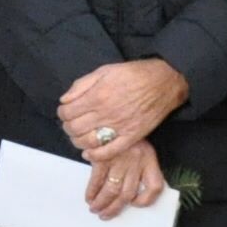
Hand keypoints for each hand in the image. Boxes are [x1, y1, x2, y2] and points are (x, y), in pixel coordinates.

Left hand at [59, 58, 189, 158]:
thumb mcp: (105, 70)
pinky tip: (89, 153)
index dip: (62, 113)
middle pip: (74, 128)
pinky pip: (109, 152)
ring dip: (78, 141)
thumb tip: (65, 99)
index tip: (65, 112)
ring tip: (79, 136)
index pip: (68, 112)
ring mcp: (119, 127)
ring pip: (87, 142)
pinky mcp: (131, 137)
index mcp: (98, 95)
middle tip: (71, 124)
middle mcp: (106, 113)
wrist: (164, 81)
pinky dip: (95, 155)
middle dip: (68, 127)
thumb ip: (82, 84)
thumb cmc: (134, 74)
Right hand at [84, 138, 165, 218]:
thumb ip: (141, 164)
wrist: (114, 110)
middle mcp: (136, 161)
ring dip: (102, 202)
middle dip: (115, 208)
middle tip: (104, 215)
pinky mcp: (103, 156)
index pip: (155, 186)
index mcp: (149, 158)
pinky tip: (89, 197)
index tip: (134, 203)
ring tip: (95, 209)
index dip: (146, 200)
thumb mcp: (141, 144)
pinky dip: (92, 190)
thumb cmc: (125, 132)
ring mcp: (119, 159)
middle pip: (128, 193)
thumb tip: (132, 191)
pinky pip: (98, 178)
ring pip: (112, 189)